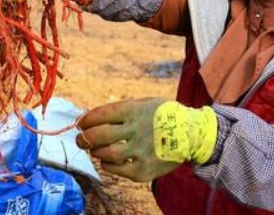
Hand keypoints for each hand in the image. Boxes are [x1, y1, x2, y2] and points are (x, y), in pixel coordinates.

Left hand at [76, 98, 217, 181]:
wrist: (192, 133)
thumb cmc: (162, 116)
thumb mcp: (143, 104)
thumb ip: (121, 111)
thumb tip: (91, 119)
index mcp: (133, 110)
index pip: (100, 115)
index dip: (86, 120)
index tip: (81, 124)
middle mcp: (136, 130)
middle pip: (98, 136)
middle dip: (84, 138)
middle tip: (81, 139)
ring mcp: (140, 151)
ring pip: (105, 154)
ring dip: (95, 152)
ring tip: (95, 150)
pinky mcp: (144, 170)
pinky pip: (117, 169)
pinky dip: (108, 165)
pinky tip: (109, 160)